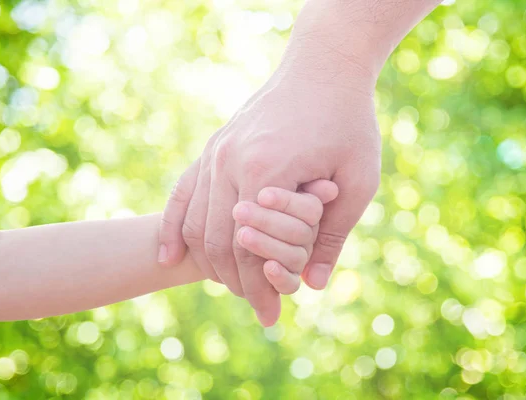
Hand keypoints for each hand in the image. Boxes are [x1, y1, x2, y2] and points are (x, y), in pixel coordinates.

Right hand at [158, 70, 380, 325]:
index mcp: (266, 172)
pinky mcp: (212, 147)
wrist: (323, 65)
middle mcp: (229, 163)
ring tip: (230, 288)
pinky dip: (174, 229)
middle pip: (219, 243)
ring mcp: (215, 153)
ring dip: (210, 263)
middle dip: (238, 283)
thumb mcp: (357, 180)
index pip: (253, 251)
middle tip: (257, 308)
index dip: (263, 289)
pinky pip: (182, 195)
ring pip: (196, 224)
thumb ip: (333, 235)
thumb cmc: (347, 121)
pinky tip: (168, 256)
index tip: (273, 316)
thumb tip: (314, 285)